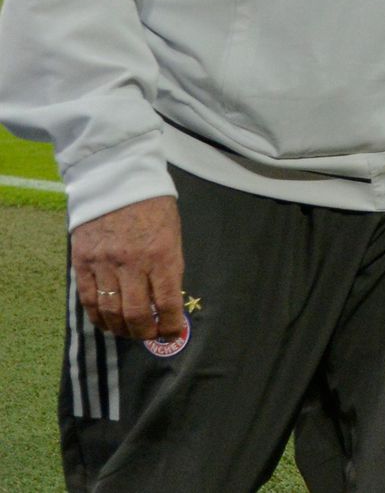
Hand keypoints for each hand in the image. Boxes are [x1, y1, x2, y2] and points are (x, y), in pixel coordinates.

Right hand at [71, 196, 185, 340]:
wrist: (117, 179)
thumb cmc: (153, 206)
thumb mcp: (173, 233)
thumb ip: (169, 266)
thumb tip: (167, 300)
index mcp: (162, 254)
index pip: (167, 302)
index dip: (169, 325)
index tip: (172, 333)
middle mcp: (132, 263)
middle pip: (136, 314)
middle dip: (145, 332)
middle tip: (149, 335)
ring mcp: (103, 263)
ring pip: (110, 311)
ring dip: (121, 329)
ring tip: (129, 332)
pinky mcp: (82, 262)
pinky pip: (88, 299)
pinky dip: (98, 317)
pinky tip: (106, 322)